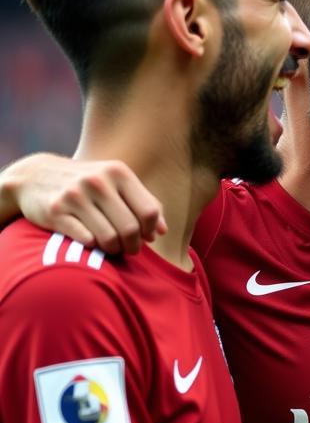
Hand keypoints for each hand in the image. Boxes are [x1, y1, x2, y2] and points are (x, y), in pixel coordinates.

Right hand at [0, 153, 164, 253]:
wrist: (34, 176)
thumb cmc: (87, 184)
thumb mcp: (116, 183)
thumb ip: (143, 203)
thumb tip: (162, 232)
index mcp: (118, 172)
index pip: (150, 212)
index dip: (151, 230)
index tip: (145, 237)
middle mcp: (97, 181)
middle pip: (131, 228)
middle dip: (133, 245)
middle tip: (129, 249)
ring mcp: (75, 196)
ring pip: (109, 238)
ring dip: (114, 249)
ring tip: (112, 248)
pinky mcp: (55, 212)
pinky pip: (86, 241)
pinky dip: (93, 247)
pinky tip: (92, 243)